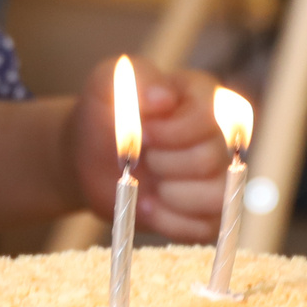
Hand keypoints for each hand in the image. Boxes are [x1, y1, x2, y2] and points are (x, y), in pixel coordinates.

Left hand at [66, 55, 229, 241]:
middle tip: (142, 159)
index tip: (143, 133)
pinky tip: (149, 206)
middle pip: (209, 159)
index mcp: (203, 96)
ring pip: (218, 196)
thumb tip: (162, 97)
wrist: (87, 153)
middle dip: (163, 164)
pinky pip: (205, 228)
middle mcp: (219, 135)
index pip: (209, 118)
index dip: (172, 132)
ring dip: (172, 196)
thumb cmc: (103, 111)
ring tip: (148, 185)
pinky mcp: (207, 212)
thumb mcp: (107, 82)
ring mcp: (217, 175)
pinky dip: (170, 222)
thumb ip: (135, 78)